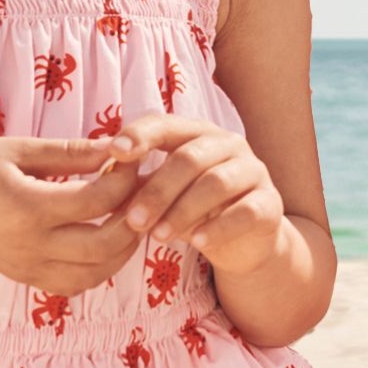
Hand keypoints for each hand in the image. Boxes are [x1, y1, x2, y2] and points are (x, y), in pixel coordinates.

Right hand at [0, 134, 153, 292]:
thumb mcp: (20, 149)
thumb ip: (72, 153)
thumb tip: (118, 149)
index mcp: (27, 208)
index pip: (97, 202)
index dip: (124, 181)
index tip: (133, 162)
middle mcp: (29, 246)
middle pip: (105, 245)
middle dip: (134, 219)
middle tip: (141, 193)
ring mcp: (27, 268)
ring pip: (96, 273)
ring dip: (123, 249)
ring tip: (129, 217)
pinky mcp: (25, 278)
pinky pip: (75, 284)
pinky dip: (99, 268)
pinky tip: (104, 241)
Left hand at [100, 114, 287, 276]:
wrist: (244, 242)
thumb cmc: (194, 211)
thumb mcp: (163, 196)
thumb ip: (137, 185)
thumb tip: (97, 183)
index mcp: (197, 134)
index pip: (166, 124)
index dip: (140, 135)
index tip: (114, 152)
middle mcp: (228, 145)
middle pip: (189, 158)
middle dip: (158, 190)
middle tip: (133, 220)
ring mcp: (253, 172)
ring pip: (216, 183)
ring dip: (183, 211)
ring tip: (159, 237)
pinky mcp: (270, 204)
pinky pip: (245, 211)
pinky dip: (220, 227)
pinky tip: (199, 243)